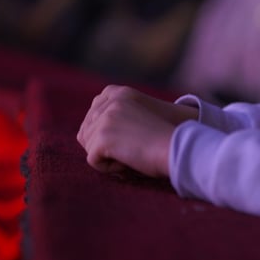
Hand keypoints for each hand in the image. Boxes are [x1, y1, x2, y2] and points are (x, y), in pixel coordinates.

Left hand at [77, 85, 194, 177]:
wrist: (177, 146)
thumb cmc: (163, 138)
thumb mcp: (136, 115)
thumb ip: (114, 115)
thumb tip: (83, 134)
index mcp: (117, 92)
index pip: (92, 116)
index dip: (105, 133)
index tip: (127, 137)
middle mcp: (109, 101)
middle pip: (86, 132)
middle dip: (104, 145)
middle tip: (132, 146)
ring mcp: (104, 118)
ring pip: (89, 147)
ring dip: (108, 156)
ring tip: (133, 152)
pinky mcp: (102, 137)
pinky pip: (93, 161)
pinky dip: (109, 167)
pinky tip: (129, 160)